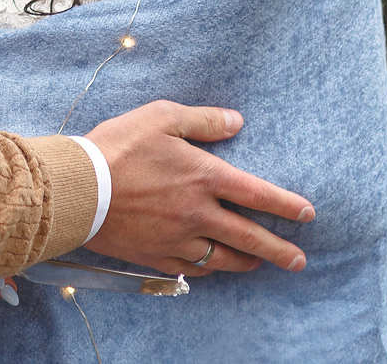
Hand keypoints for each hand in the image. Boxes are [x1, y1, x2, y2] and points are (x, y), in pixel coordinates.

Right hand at [83, 103, 314, 276]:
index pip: (257, 194)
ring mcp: (177, 238)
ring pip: (222, 258)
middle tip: (299, 261)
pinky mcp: (155, 254)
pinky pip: (191, 268)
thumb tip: (236, 122)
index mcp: (204, 177)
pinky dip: (208, 269)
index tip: (308, 214)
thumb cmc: (118, 147)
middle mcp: (197, 213)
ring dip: (247, 262)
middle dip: (278, 250)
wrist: (78, 188)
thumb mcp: (161, 117)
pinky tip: (213, 267)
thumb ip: (202, 120)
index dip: (286, 205)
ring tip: (260, 265)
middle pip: (249, 237)